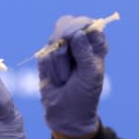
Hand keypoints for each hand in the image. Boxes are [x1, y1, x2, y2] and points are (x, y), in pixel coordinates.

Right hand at [38, 15, 107, 137]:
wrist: (66, 115)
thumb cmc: (85, 95)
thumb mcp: (91, 74)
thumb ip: (85, 52)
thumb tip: (77, 33)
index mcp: (95, 45)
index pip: (88, 24)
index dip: (79, 25)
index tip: (74, 34)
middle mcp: (78, 44)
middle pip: (66, 24)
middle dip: (63, 39)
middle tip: (65, 51)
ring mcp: (60, 50)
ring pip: (53, 41)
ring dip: (59, 62)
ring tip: (66, 78)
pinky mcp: (46, 59)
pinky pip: (43, 55)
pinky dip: (49, 69)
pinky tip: (56, 80)